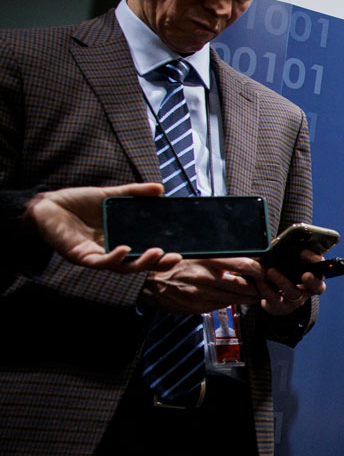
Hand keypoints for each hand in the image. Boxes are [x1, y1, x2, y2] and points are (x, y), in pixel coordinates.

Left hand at [22, 182, 182, 270]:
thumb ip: (135, 193)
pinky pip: (102, 262)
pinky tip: (126, 249)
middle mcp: (113, 251)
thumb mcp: (110, 195)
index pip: (149, 250)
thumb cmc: (77, 202)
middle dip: (160, 263)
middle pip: (141, 263)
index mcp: (123, 238)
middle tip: (177, 256)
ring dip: (143, 262)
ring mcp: (98, 255)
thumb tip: (160, 188)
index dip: (166, 253)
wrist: (47, 205)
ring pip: (125, 267)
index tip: (185, 249)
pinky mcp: (82, 256)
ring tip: (158, 252)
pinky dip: (115, 257)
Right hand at [139, 257, 262, 314]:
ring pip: (235, 299)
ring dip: (249, 298)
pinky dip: (232, 302)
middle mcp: (206, 277)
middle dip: (258, 288)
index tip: (266, 271)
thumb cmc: (172, 263)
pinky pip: (221, 305)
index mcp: (207, 260)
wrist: (147, 282)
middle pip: (243, 286)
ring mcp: (201, 294)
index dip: (259, 270)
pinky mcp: (197, 306)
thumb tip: (240, 257)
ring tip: (257, 295)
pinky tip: (236, 299)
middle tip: (266, 287)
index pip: (244, 264)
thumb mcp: (194, 253)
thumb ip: (216, 256)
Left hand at [254, 249, 325, 314]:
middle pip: (318, 287)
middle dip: (313, 280)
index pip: (322, 268)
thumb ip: (292, 253)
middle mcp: (308, 289)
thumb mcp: (289, 261)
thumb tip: (288, 239)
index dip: (315, 260)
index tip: (304, 251)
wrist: (270, 293)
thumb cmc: (282, 271)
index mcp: (314, 274)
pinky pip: (275, 299)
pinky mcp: (281, 307)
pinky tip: (259, 280)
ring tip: (270, 271)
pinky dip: (266, 288)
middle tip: (305, 274)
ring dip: (282, 281)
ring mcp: (295, 300)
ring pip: (293, 292)